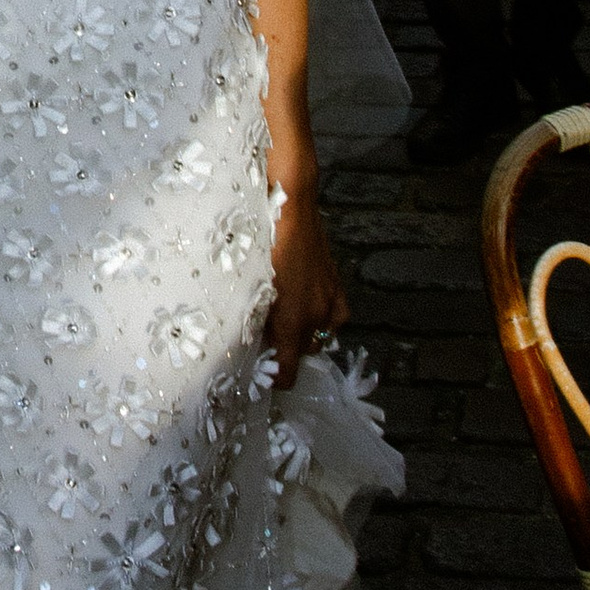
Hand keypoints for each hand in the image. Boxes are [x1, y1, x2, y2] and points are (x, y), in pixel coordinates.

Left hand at [266, 176, 346, 382]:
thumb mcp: (251, 286)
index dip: (278, 379)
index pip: (289, 373)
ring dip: (305, 332)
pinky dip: (323, 317)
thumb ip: (257, 317)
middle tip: (268, 334)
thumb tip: (257, 337)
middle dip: (288, 349)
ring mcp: (330, 303)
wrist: (291, 210)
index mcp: (291, 323)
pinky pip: (335, 317)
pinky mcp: (338, 287)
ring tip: (286, 316)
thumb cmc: (262, 245)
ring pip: (319, 335)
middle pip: (303, 353)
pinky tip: (310, 304)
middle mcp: (315, 319)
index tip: (267, 375)